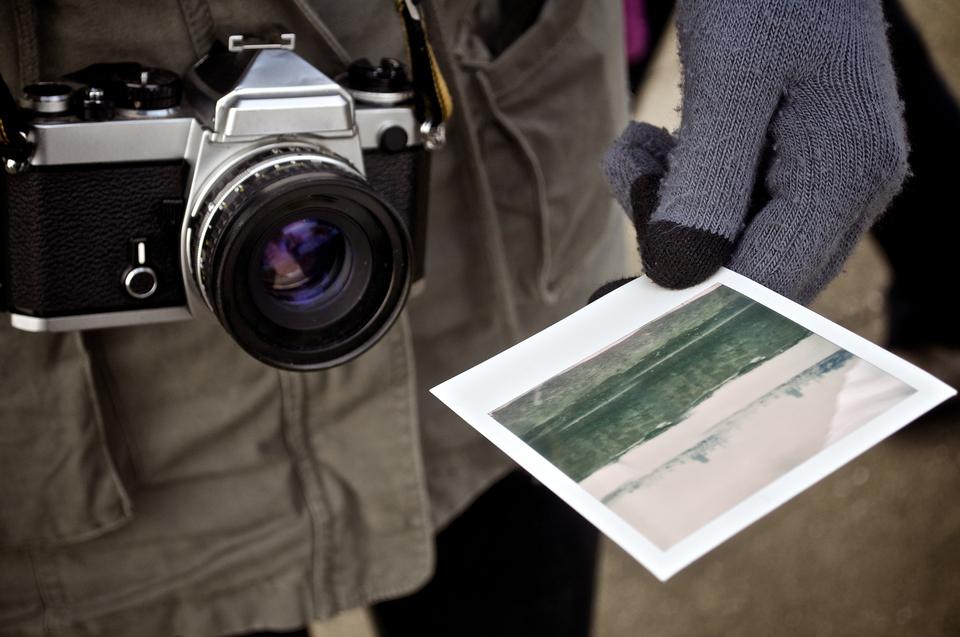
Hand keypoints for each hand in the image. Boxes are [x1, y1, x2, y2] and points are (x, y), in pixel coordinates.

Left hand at [603, 0, 907, 303]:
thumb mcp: (728, 79)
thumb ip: (708, 181)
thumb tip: (681, 273)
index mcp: (845, 174)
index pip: (770, 285)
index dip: (694, 304)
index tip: (620, 299)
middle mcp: (849, 189)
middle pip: (755, 272)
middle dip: (679, 244)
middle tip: (634, 180)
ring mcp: (827, 180)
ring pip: (737, 244)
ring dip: (673, 209)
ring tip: (641, 149)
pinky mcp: (797, 167)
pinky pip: (734, 210)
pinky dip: (686, 188)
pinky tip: (660, 144)